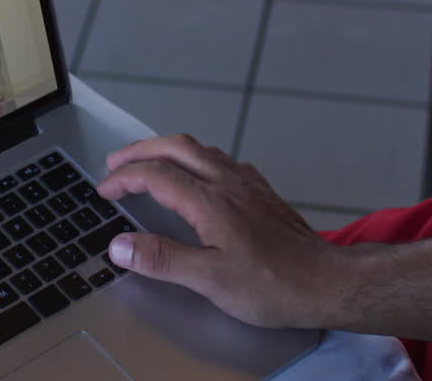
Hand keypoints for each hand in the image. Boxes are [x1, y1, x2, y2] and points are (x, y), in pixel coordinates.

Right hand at [96, 134, 349, 328]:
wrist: (327, 282)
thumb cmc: (272, 285)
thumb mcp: (210, 280)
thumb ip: (163, 259)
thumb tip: (119, 245)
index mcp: (210, 201)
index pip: (155, 175)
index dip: (124, 179)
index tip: (104, 190)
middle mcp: (228, 182)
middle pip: (176, 147)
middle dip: (141, 150)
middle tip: (116, 163)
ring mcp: (248, 184)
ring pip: (201, 149)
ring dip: (168, 150)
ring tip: (149, 162)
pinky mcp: (263, 192)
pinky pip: (223, 160)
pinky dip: (198, 159)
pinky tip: (200, 175)